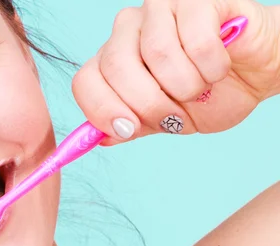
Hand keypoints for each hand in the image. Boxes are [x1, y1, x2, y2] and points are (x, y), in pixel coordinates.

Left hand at [72, 0, 279, 144]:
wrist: (255, 75)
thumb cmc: (207, 94)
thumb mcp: (165, 122)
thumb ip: (132, 127)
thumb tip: (101, 138)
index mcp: (112, 60)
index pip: (84, 81)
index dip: (102, 109)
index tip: (129, 129)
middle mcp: (128, 31)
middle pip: (116, 67)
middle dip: (149, 104)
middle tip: (174, 115)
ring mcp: (159, 10)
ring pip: (157, 54)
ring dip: (186, 86)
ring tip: (200, 87)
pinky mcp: (194, 0)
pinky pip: (196, 40)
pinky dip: (212, 67)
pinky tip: (219, 68)